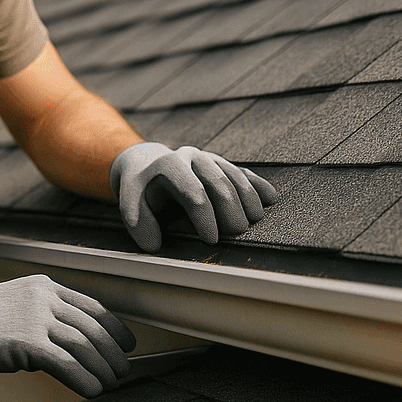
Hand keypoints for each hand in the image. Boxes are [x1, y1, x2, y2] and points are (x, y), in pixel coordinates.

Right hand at [0, 275, 135, 397]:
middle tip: (122, 370)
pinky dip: (84, 379)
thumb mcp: (17, 303)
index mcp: (45, 287)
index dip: (115, 328)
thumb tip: (70, 345)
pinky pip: (67, 363)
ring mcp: (36, 318)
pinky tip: (92, 390)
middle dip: (113, 353)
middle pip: (93, 327)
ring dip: (103, 369)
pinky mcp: (28, 341)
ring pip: (85, 346)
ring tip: (110, 384)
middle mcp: (45, 298)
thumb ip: (44, 316)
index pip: (92, 307)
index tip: (126, 343)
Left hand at [109, 142, 277, 251]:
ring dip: (248, 198)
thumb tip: (153, 244)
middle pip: (218, 183)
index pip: (193, 192)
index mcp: (169, 165)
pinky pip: (241, 172)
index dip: (204, 217)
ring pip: (233, 175)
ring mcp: (208, 158)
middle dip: (230, 208)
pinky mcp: (220, 163)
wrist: (146, 163)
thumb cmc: (141, 188)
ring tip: (255, 219)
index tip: (212, 240)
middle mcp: (191, 157)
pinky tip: (270, 197)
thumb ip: (138, 221)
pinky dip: (256, 184)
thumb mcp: (131, 200)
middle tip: (238, 232)